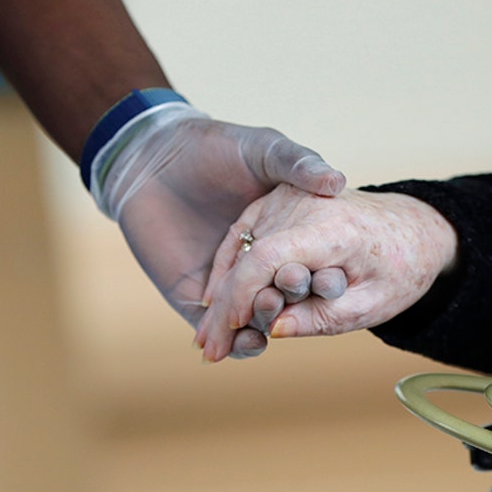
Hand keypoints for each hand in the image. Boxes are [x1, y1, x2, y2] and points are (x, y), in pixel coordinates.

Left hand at [103, 105, 346, 357]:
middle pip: (285, 298)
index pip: (311, 268)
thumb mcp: (265, 149)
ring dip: (267, 331)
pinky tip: (250, 342)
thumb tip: (337, 181)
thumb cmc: (213, 146)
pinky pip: (221, 330)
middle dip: (293, 310)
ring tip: (272, 330)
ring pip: (255, 321)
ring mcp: (228, 282)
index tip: (335, 285)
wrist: (154, 157)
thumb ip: (299, 164)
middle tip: (296, 308)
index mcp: (284, 235)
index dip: (325, 280)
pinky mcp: (195, 296)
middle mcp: (260, 263)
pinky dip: (239, 344)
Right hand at [194, 185, 458, 361]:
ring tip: (209, 340)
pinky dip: (228, 267)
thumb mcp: (373, 304)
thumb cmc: (400, 269)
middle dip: (224, 307)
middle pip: (248, 256)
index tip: (230, 330)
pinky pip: (244, 234)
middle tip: (210, 352)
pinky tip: (214, 303)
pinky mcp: (279, 198)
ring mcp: (289, 197)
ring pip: (240, 249)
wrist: (413, 228)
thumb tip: (272, 331)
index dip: (243, 295)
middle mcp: (305, 204)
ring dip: (221, 293)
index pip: (269, 257)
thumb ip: (324, 318)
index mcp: (333, 227)